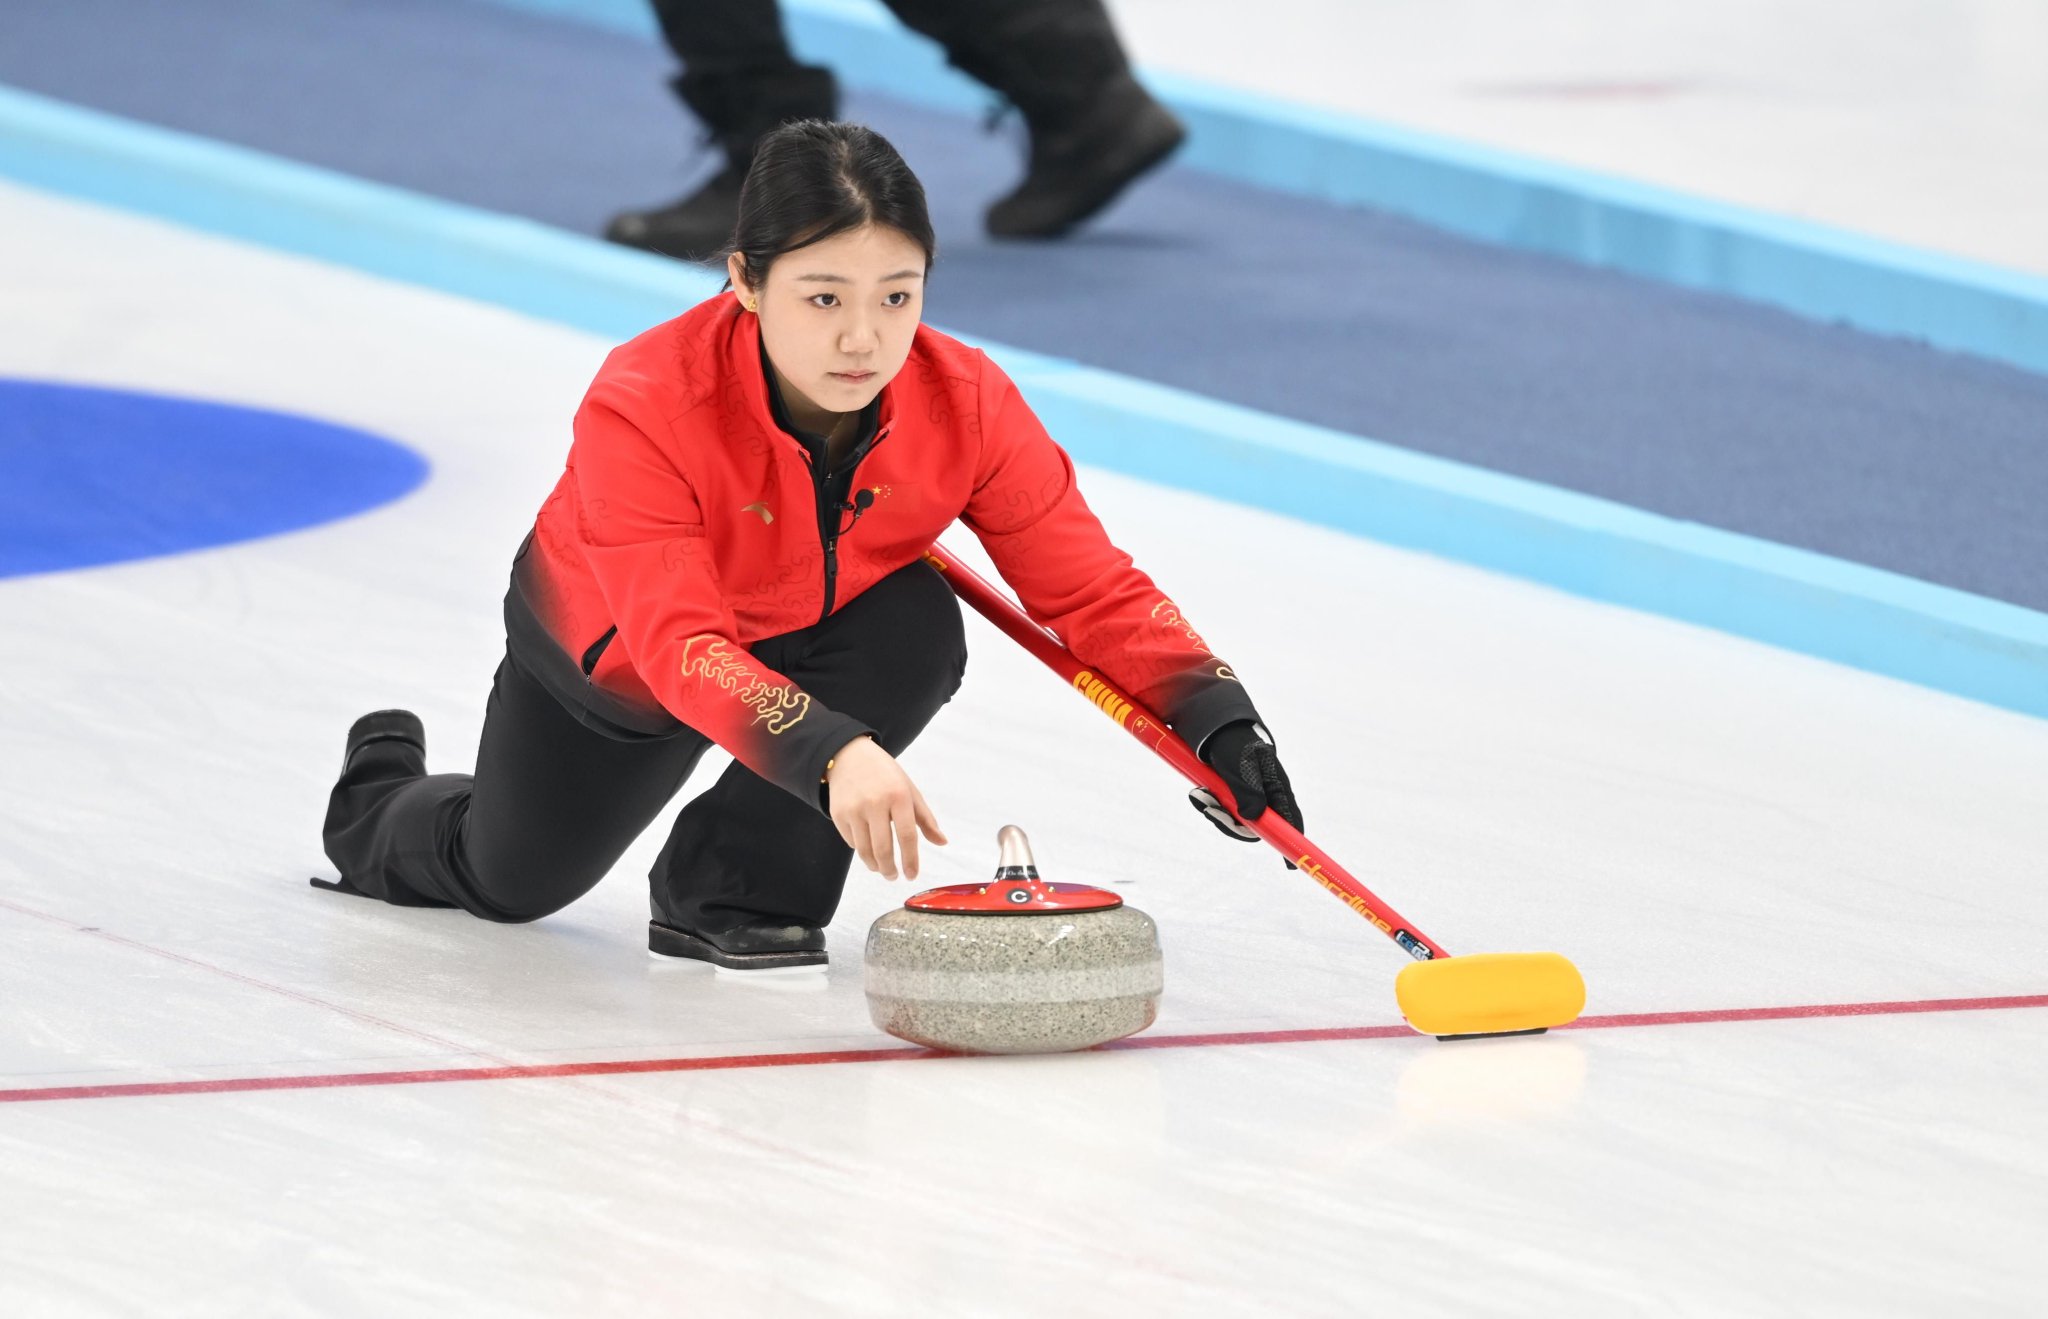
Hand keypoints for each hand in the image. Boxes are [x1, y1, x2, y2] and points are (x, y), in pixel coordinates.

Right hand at [825, 736, 946, 880]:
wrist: (849, 756)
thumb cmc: (885, 776)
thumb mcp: (909, 790)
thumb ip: (926, 818)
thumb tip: (942, 842)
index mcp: (898, 795)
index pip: (906, 835)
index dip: (910, 860)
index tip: (912, 875)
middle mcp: (875, 802)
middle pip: (883, 848)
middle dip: (890, 869)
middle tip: (894, 876)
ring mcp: (854, 809)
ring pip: (864, 850)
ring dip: (875, 865)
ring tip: (881, 868)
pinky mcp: (838, 814)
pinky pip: (851, 842)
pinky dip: (861, 850)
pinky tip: (867, 847)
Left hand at [1193, 721, 1303, 840]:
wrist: (1214, 730)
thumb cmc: (1233, 745)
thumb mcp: (1241, 767)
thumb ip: (1248, 791)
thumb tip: (1252, 819)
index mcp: (1277, 786)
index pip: (1291, 820)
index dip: (1291, 841)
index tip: (1290, 865)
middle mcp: (1266, 795)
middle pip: (1256, 827)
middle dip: (1230, 823)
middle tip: (1210, 809)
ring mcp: (1249, 797)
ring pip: (1235, 820)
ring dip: (1215, 811)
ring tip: (1200, 794)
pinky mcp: (1233, 796)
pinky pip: (1223, 811)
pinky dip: (1210, 805)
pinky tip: (1199, 792)